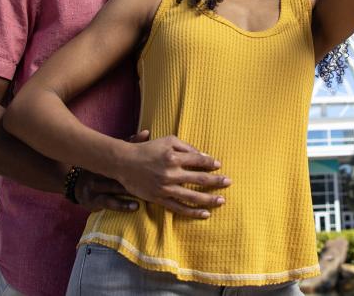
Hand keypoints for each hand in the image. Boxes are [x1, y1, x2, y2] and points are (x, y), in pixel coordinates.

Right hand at [72, 130, 149, 211]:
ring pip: (115, 188)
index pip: (120, 154)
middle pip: (118, 172)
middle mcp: (98, 172)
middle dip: (136, 176)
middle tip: (155, 179)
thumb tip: (146, 132)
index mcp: (104, 159)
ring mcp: (95, 186)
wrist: (75, 184)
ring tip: (147, 195)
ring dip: (132, 192)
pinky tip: (135, 207)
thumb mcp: (110, 155)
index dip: (135, 154)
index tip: (153, 155)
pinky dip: (123, 205)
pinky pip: (109, 203)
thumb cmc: (100, 168)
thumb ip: (129, 144)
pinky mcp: (94, 201)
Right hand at [113, 133, 229, 218]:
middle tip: (229, 182)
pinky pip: (179, 208)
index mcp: (173, 156)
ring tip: (222, 201)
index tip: (219, 165)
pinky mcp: (159, 199)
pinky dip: (192, 212)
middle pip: (199, 179)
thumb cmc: (147, 149)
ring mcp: (165, 188)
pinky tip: (205, 214)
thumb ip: (186, 147)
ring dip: (209, 199)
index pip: (198, 160)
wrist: (124, 163)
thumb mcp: (167, 140)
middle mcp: (171, 173)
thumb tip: (204, 156)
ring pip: (192, 196)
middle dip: (216, 181)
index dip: (211, 163)